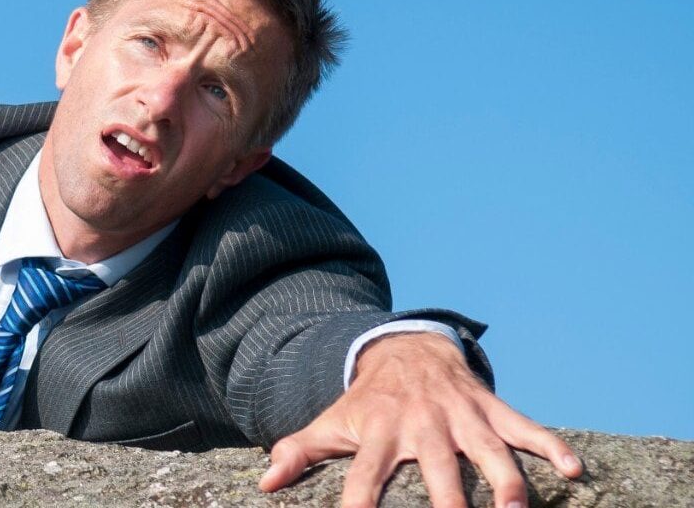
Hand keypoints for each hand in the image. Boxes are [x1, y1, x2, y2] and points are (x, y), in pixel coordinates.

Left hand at [258, 332, 582, 507]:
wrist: (402, 347)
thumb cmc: (365, 401)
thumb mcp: (330, 422)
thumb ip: (299, 452)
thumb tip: (265, 482)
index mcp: (379, 436)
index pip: (365, 480)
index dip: (359, 507)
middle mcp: (422, 427)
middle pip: (439, 473)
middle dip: (450, 503)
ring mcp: (460, 416)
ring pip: (490, 451)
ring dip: (507, 482)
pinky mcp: (490, 407)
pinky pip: (526, 426)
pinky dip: (551, 445)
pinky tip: (574, 469)